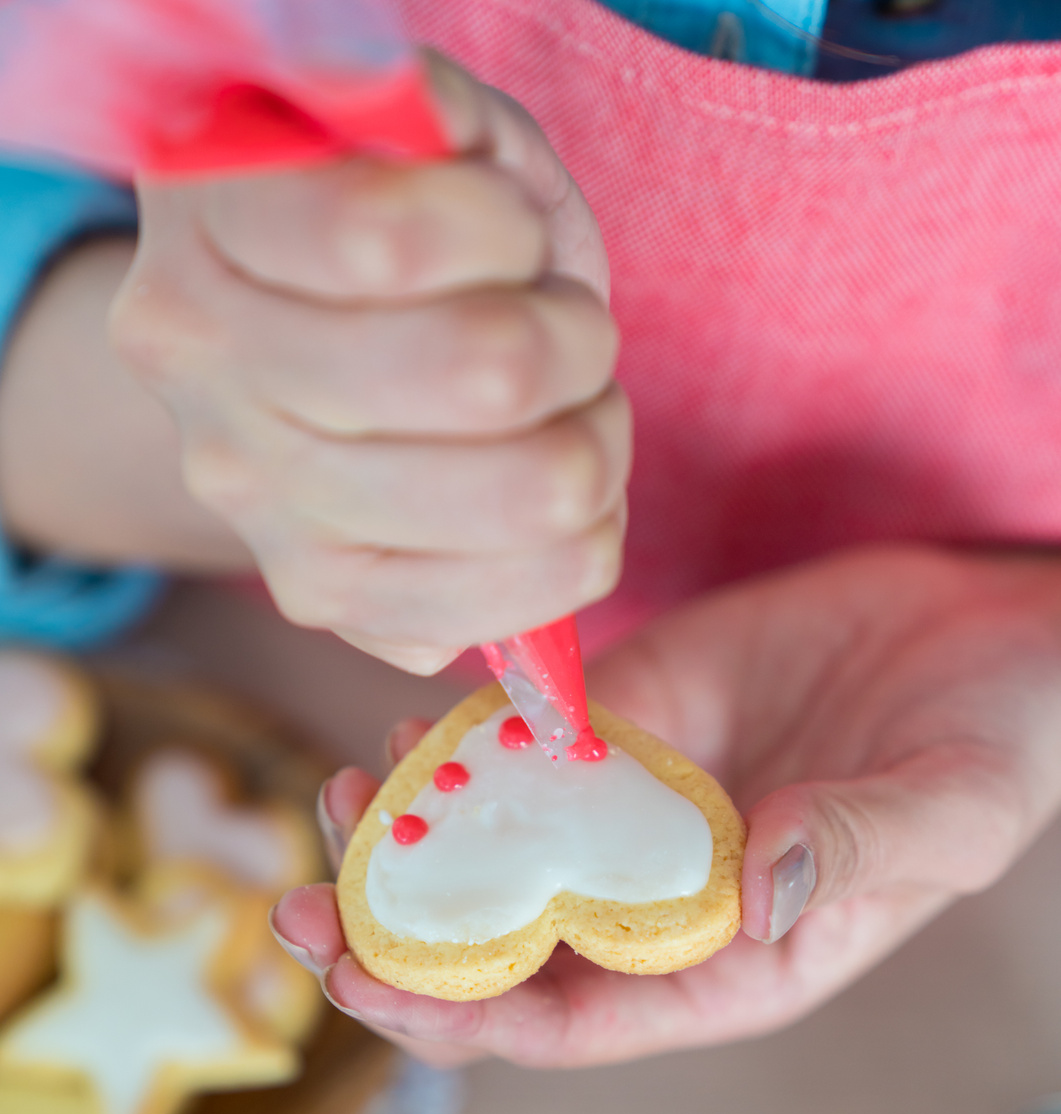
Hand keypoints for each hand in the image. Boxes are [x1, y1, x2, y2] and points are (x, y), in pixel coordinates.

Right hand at [110, 54, 629, 673]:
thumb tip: (474, 187)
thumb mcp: (418, 131)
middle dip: (577, 342)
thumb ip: (445, 132)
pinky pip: (514, 611)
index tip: (512, 231)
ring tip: (566, 414)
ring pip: (523, 502)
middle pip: (483, 377)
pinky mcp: (327, 604)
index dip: (501, 229)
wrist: (297, 342)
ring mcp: (260, 515)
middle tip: (566, 332)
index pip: (390, 241)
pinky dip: (579, 548)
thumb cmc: (391, 222)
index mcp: (211, 239)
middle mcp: (212, 391)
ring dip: (597, 446)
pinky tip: (543, 501)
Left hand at [271, 544, 1060, 1065]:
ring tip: (339, 802)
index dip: (463, 1018)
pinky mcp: (627, 727)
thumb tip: (760, 886)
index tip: (371, 988)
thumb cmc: (998, 743)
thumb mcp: (955, 806)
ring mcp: (631, 812)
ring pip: (488, 854)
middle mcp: (657, 900)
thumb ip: (865, 849)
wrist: (991, 629)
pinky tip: (405, 732)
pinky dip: (454, 752)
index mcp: (726, 964)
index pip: (570, 1023)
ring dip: (402, 847)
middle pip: (496, 951)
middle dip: (391, 945)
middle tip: (298, 911)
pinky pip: (519, 755)